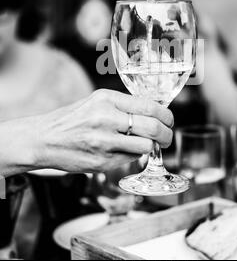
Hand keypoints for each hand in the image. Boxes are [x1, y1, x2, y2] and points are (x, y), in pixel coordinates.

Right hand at [35, 90, 173, 172]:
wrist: (43, 139)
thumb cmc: (72, 120)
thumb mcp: (95, 102)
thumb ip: (123, 106)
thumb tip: (154, 113)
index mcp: (106, 99)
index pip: (149, 106)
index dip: (166, 115)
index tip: (168, 120)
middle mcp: (105, 118)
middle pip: (152, 127)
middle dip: (166, 134)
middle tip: (167, 137)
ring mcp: (103, 142)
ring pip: (145, 146)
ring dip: (151, 147)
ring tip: (148, 145)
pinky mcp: (101, 162)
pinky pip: (130, 159)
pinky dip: (134, 156)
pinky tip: (125, 152)